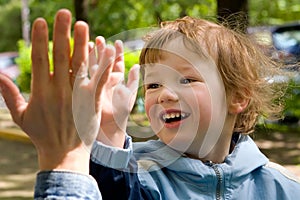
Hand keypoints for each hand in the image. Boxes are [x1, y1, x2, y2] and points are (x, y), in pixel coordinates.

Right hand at [0, 9, 112, 173]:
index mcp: (41, 92)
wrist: (64, 153)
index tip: (40, 22)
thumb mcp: (20, 115)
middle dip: (62, 34)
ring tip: (83, 25)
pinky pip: (100, 80)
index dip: (39, 40)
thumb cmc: (41, 134)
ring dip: (83, 44)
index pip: (39, 60)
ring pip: (81, 65)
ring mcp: (78, 96)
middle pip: (61, 57)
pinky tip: (108, 49)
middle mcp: (60, 91)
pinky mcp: (93, 101)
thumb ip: (9, 94)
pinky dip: (104, 64)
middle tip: (64, 13)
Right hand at [88, 37, 139, 147]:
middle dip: (101, 50)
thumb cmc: (120, 113)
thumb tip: (136, 65)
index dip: (116, 53)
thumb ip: (133, 80)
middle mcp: (104, 82)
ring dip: (91, 55)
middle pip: (103, 62)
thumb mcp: (129, 94)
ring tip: (89, 43)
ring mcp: (94, 86)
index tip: (116, 42)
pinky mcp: (85, 92)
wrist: (108, 129)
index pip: (115, 64)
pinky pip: (83, 78)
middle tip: (99, 39)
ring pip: (92, 68)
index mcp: (115, 82)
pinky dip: (80, 68)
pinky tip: (77, 58)